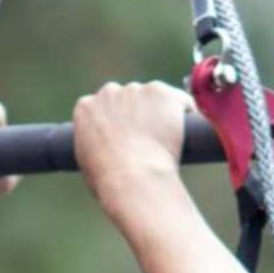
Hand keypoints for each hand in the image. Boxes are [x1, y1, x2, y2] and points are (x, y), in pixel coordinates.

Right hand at [72, 81, 189, 214]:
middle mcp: (109, 92)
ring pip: (153, 97)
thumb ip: (94, 147)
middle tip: (147, 136)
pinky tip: (187, 130)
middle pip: (127, 96)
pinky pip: (179, 99)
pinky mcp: (163, 94)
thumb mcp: (89, 163)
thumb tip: (106, 153)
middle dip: (137, 111)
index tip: (126, 133)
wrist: (134, 179)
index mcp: (86, 108)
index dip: (116, 120)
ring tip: (167, 139)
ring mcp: (137, 90)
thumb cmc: (110, 181)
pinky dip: (185, 111)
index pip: (102, 105)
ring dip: (160, 112)